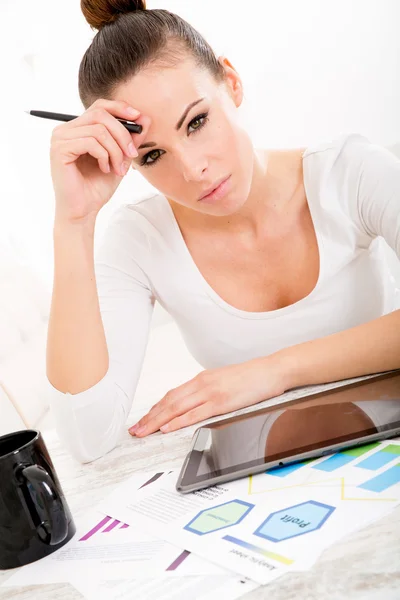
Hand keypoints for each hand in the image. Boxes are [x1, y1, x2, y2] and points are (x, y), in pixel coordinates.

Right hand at [50, 98, 150, 223]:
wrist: (84, 210)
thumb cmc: (97, 186)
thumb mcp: (121, 159)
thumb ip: (130, 139)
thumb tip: (145, 117)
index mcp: (79, 128)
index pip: (99, 106)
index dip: (120, 108)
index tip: (140, 118)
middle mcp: (67, 129)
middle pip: (101, 115)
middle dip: (123, 134)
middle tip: (132, 154)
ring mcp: (61, 138)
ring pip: (99, 130)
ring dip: (115, 151)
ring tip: (118, 169)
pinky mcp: (59, 150)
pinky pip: (90, 142)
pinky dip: (104, 156)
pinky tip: (105, 169)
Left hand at [128, 355, 286, 436]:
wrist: (271, 370)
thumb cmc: (251, 378)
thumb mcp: (223, 382)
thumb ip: (207, 392)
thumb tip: (194, 406)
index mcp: (201, 380)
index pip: (171, 396)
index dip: (154, 409)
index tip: (143, 420)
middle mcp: (202, 384)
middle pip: (168, 402)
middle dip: (149, 418)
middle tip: (134, 430)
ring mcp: (211, 392)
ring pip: (176, 408)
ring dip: (157, 421)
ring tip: (143, 432)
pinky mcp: (222, 401)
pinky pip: (195, 413)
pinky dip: (179, 421)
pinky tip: (168, 428)